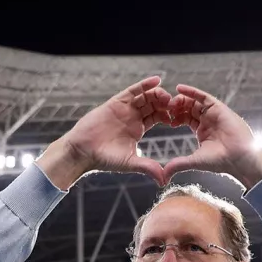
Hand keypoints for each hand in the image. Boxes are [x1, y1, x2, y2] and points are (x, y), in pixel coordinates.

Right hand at [37, 76, 170, 188]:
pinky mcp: (115, 102)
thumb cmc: (104, 158)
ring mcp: (124, 108)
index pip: (157, 116)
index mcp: (138, 129)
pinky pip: (132, 91)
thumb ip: (148, 167)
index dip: (168, 115)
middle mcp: (132, 116)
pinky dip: (144, 85)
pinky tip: (156, 80)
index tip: (178, 116)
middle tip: (175, 104)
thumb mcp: (130, 162)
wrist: (83, 151)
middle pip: (153, 104)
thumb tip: (164, 181)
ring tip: (166, 95)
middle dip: (165, 102)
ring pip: (145, 96)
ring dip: (157, 94)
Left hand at [163, 84, 261, 187]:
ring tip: (170, 102)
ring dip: (181, 99)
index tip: (165, 119)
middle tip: (165, 109)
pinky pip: (204, 96)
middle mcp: (207, 120)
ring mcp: (213, 113)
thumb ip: (178, 164)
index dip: (174, 117)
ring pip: (194, 101)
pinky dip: (192, 91)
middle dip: (176, 107)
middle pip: (188, 108)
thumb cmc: (221, 161)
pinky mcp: (219, 108)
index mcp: (202, 130)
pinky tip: (179, 88)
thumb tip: (164, 175)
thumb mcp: (195, 161)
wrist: (239, 158)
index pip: (185, 118)